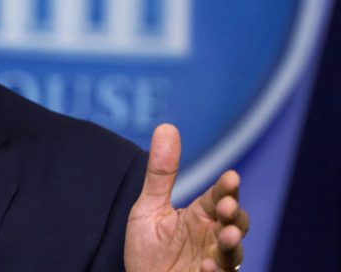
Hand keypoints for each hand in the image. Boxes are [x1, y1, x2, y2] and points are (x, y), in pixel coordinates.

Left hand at [124, 124, 248, 271]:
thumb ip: (160, 173)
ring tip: (225, 234)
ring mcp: (213, 262)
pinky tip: (204, 265)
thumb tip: (167, 126)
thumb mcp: (149, 208)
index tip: (231, 177)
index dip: (226, 188)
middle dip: (235, 214)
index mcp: (201, 215)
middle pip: (235, 222)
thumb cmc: (148, 250)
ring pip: (233, 252)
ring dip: (232, 243)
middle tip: (227, 205)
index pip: (219, 197)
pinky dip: (214, 271)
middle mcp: (212, 237)